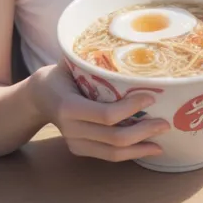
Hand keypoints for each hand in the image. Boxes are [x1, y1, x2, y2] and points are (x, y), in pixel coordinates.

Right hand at [32, 62, 169, 160]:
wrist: (37, 98)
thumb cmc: (60, 75)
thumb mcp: (70, 63)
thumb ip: (92, 59)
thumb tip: (125, 45)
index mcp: (69, 106)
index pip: (106, 114)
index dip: (131, 108)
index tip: (151, 97)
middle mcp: (72, 129)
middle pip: (114, 138)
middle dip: (143, 132)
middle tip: (165, 122)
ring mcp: (75, 143)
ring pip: (112, 153)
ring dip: (139, 147)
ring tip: (160, 141)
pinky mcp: (79, 150)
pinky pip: (107, 156)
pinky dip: (129, 153)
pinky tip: (146, 147)